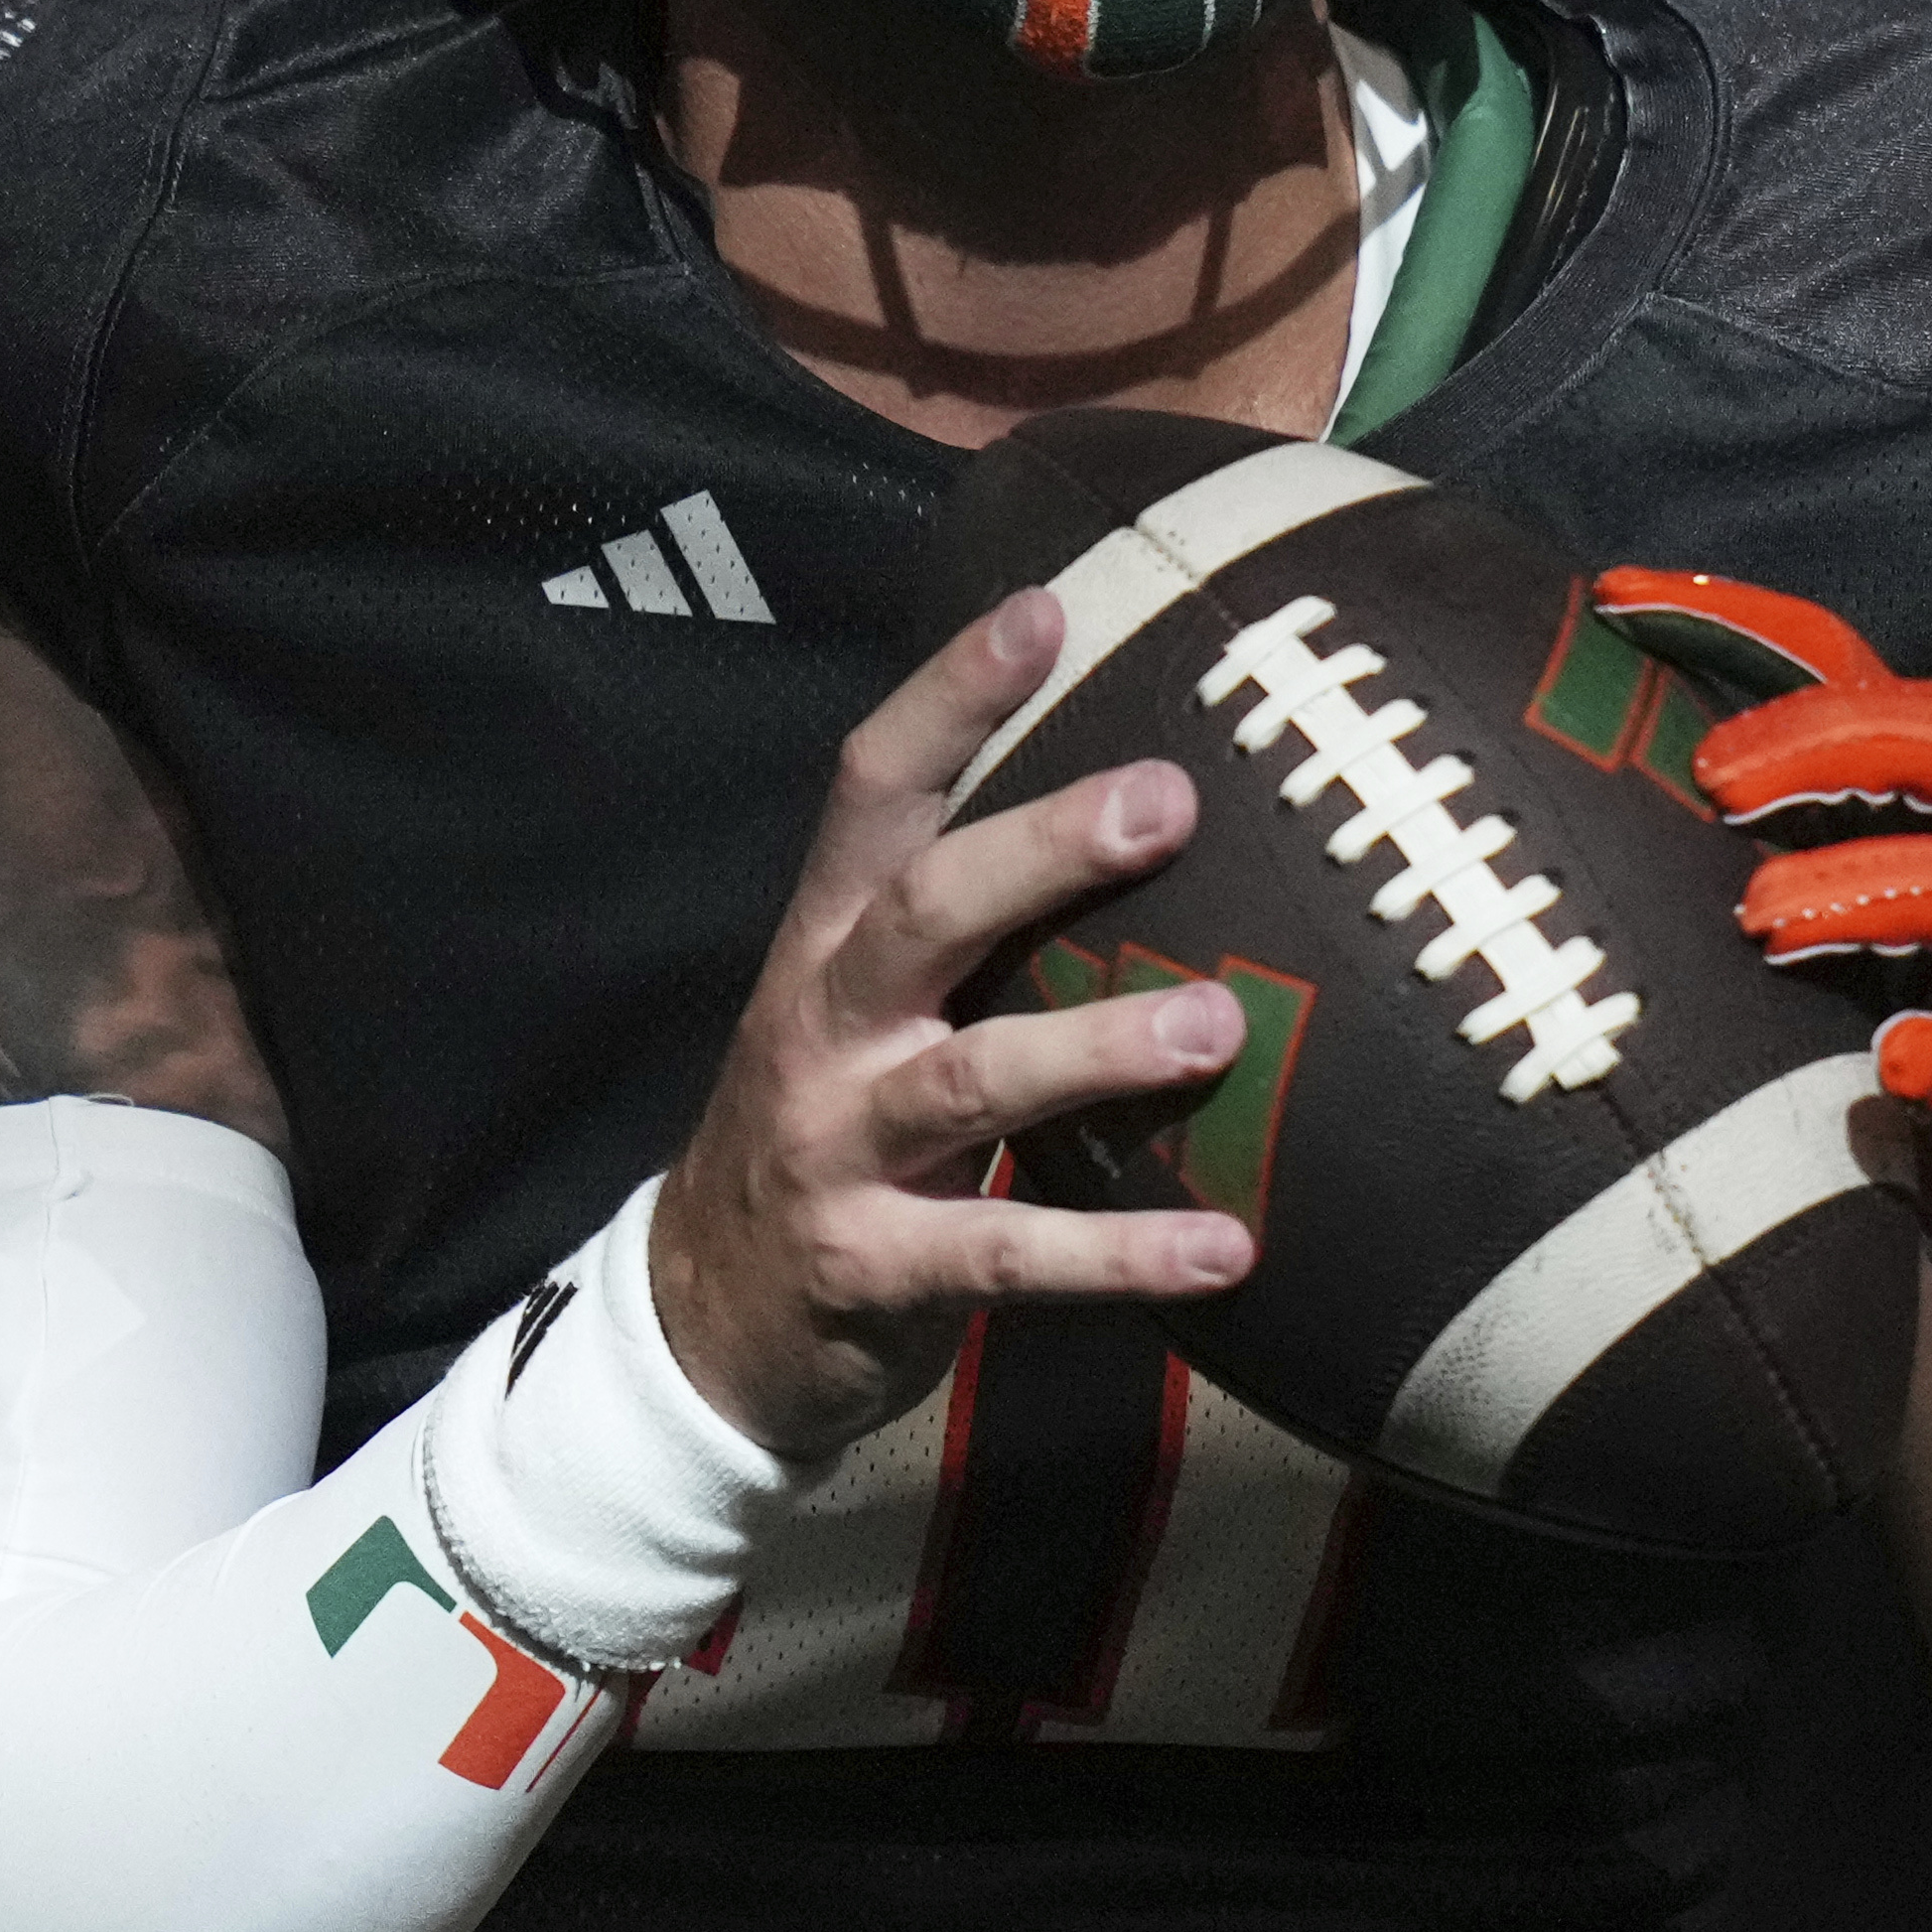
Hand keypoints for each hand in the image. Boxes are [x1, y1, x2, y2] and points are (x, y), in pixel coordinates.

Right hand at [645, 587, 1261, 1458]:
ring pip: (970, 1082)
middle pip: (924, 913)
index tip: (1044, 610)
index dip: (950, 698)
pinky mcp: (877, 1270)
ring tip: (1216, 1027)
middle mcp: (826, 1028)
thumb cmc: (833, 1127)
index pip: (874, 791)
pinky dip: (1119, 1256)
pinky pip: (1007, 1255)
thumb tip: (1146, 801)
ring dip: (1097, 1051)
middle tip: (1168, 802)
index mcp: (827, 942)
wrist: (704, 1321)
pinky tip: (1228, 1247)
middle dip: (1042, 851)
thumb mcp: (863, 1006)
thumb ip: (967, 923)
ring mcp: (842, 1149)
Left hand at [1583, 568, 1931, 1335]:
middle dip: (1831, 740)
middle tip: (1713, 780)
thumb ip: (1759, 849)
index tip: (1617, 597)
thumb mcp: (1846, 908)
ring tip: (1762, 919)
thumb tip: (1580, 800)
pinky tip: (1893, 1061)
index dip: (1742, 617)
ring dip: (1871, 887)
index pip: (1854, 671)